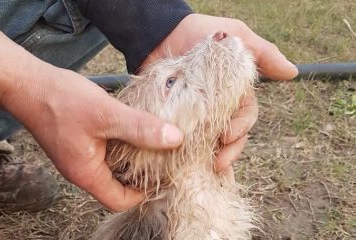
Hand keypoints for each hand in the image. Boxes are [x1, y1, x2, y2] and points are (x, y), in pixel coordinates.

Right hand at [0, 22, 182, 210]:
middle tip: (164, 155)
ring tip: (154, 141)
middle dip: (142, 173)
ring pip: (114, 166)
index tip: (163, 175)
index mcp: (86, 173)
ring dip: (133, 155)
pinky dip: (122, 143)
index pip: (119, 200)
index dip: (143, 193)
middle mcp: (82, 170)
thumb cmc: (61, 100)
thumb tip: (175, 139)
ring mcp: (80, 156)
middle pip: (118, 184)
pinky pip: (107, 150)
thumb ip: (140, 128)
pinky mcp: (80, 142)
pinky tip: (135, 128)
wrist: (29, 84)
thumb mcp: (106, 114)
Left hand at [142, 14, 297, 171]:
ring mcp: (198, 115)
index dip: (240, 130)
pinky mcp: (177, 118)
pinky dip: (188, 154)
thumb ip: (263, 54)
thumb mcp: (237, 38)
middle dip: (228, 151)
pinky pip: (185, 140)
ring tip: (204, 169)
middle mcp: (219, 108)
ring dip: (210, 157)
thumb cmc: (202, 33)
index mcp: (235, 94)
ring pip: (210, 142)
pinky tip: (187, 168)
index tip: (227, 136)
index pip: (245, 118)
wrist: (162, 33)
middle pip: (230, 137)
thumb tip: (293, 73)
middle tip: (217, 163)